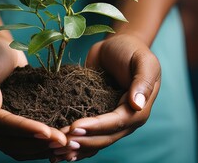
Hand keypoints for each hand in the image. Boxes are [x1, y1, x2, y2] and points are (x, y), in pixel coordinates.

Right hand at [0, 35, 66, 160]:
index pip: (1, 126)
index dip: (24, 130)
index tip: (47, 132)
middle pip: (12, 143)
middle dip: (38, 144)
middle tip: (65, 142)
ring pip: (20, 149)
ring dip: (43, 149)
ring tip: (67, 145)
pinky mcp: (12, 126)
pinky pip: (26, 143)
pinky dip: (42, 145)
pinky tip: (61, 142)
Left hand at [49, 34, 160, 161]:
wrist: (116, 46)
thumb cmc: (132, 51)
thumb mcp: (143, 61)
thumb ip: (143, 82)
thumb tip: (137, 105)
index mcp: (138, 110)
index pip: (116, 123)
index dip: (95, 128)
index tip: (74, 127)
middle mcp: (124, 120)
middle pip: (104, 137)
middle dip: (82, 141)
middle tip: (60, 142)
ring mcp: (108, 119)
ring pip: (94, 140)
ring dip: (76, 147)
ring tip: (55, 151)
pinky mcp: (95, 113)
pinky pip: (86, 132)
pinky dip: (74, 140)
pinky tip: (58, 147)